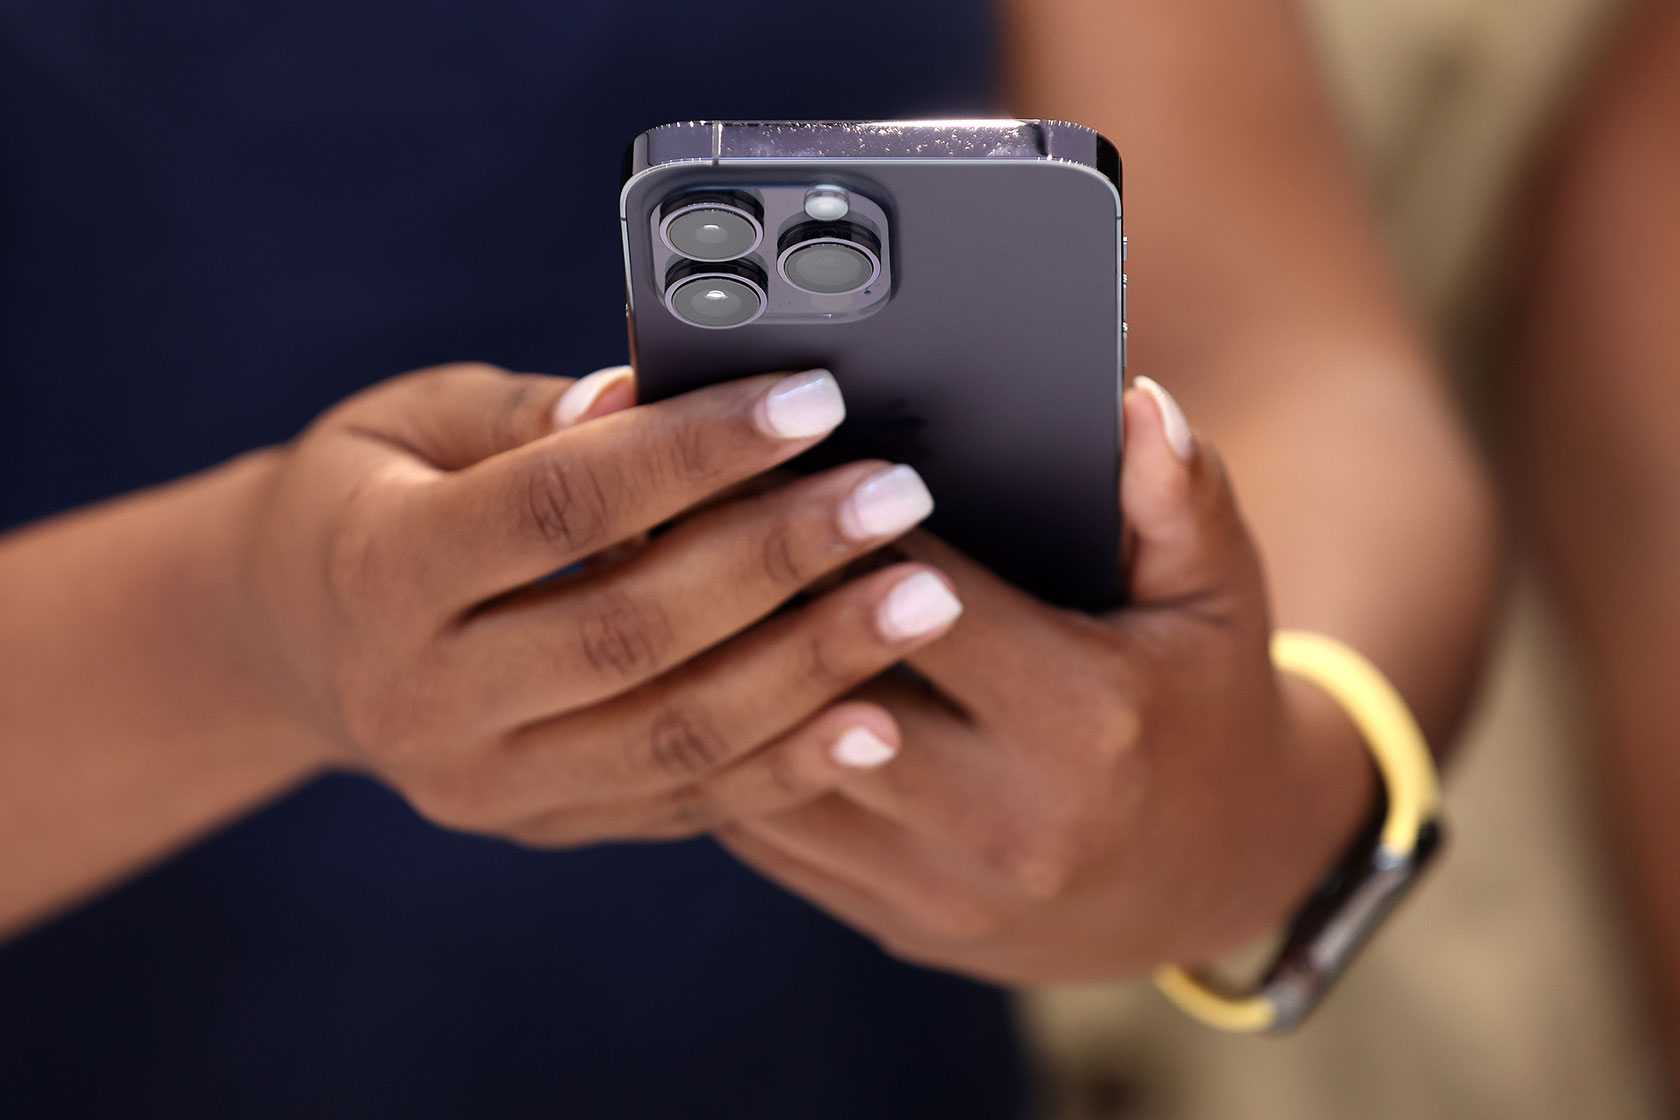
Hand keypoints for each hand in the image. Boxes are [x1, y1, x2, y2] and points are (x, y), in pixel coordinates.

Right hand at [229, 362, 966, 845]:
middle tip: (897, 496)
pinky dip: (786, 765)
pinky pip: (680, 803)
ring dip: (812, 668)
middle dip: (779, 561)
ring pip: (671, 735)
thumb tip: (637, 392)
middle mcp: (422, 698)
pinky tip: (878, 719)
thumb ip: (523, 414)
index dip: (691, 453)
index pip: (557, 507)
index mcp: (378, 571)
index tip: (813, 399)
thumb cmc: (372, 495)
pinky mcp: (542, 823)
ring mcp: (483, 783)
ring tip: (924, 598)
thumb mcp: (409, 423)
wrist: (299, 641)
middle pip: (629, 632)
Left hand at [715, 378, 1372, 982]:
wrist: (1216, 884)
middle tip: (674, 507)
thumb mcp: (1220, 598)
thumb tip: (1134, 402)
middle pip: (828, 688)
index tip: (773, 455)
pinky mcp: (896, 920)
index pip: (924, 599)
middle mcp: (1006, 816)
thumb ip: (1180, 497)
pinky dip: (723, 756)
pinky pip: (773, 839)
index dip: (840, 522)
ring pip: (776, 772)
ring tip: (653, 587)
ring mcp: (943, 886)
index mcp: (1084, 718)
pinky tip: (687, 683)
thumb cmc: (1207, 708)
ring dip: (712, 678)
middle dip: (752, 594)